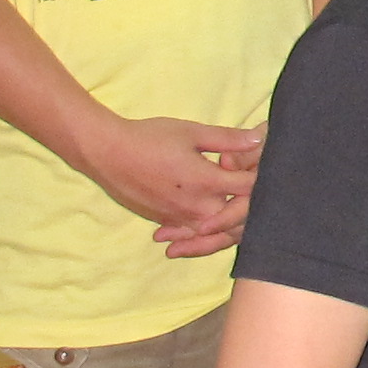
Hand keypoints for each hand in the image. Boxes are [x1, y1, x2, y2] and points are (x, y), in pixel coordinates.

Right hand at [79, 113, 260, 249]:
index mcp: (209, 183)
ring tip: (237, 209)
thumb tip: (260, 137)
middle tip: (249, 183)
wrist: (107, 154)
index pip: (250, 188)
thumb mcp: (192, 133)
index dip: (259, 174)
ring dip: (229, 222)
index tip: (260, 163)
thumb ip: (228, 139)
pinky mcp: (166, 222)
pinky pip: (194, 234)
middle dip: (250, 203)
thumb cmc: (149, 138)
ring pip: (217, 232)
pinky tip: (207, 221)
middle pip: (239, 217)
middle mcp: (198, 208)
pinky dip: (205, 230)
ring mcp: (181, 219)